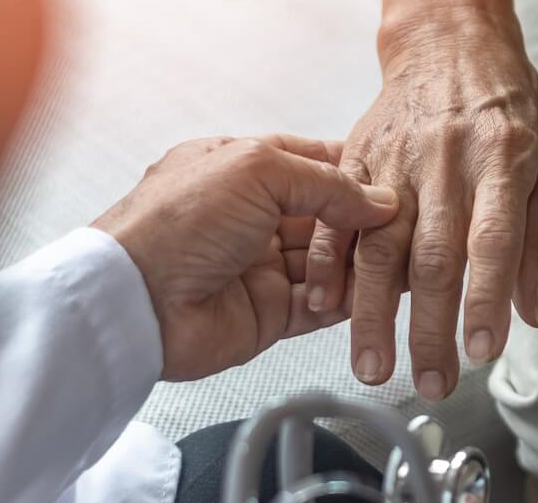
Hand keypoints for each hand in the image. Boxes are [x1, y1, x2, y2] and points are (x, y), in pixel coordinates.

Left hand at [93, 135, 398, 380]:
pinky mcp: (268, 312)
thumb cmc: (175, 223)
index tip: (390, 179)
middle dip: (362, 222)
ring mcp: (260, 265)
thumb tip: (374, 197)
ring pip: (328, 263)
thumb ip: (323, 180)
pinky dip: (346, 302)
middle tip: (401, 224)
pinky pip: (320, 306)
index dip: (353, 171)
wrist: (136, 302)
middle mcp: (250, 216)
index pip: (311, 163)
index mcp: (240, 169)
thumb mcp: (256, 170)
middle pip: (326, 216)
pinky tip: (371, 294)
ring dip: (358, 263)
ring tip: (395, 260)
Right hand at [304, 3, 537, 399]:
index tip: (482, 349)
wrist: (449, 44)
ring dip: (374, 312)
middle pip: (434, 256)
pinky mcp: (358, 158)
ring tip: (373, 364)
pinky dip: (330, 264)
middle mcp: (447, 164)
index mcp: (502, 162)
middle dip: (429, 328)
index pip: (493, 241)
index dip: (487, 300)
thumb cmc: (505, 106)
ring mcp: (396, 161)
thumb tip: (535, 312)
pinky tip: (325, 305)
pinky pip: (337, 216)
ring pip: (381, 246)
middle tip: (430, 380)